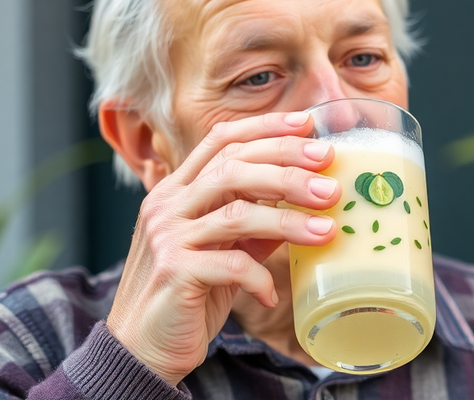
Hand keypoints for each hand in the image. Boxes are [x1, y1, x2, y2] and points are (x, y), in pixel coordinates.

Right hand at [105, 111, 338, 385]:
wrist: (143, 349)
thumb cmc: (189, 295)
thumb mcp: (226, 249)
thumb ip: (256, 223)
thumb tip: (308, 199)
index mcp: (178, 190)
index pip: (221, 140)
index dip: (265, 127)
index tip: (307, 124)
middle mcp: (167, 205)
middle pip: (234, 167)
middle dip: (288, 168)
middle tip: (330, 181)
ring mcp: (168, 237)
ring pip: (237, 213)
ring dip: (289, 219)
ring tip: (327, 231)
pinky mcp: (174, 273)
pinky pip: (230, 264)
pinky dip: (260, 277)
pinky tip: (274, 293)